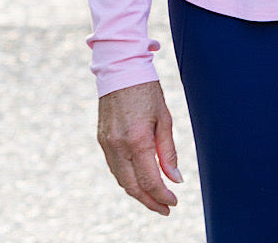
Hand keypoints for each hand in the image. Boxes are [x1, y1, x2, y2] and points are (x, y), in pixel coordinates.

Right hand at [97, 80, 181, 215]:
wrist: (121, 69)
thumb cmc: (147, 90)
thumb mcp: (165, 118)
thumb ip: (168, 151)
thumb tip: (175, 179)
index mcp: (138, 140)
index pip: (150, 180)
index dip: (162, 196)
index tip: (173, 202)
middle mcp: (119, 146)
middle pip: (133, 187)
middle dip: (150, 202)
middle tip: (165, 208)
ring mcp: (107, 144)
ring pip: (122, 180)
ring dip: (138, 193)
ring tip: (154, 198)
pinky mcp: (102, 140)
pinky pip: (114, 168)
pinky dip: (127, 178)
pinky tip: (139, 180)